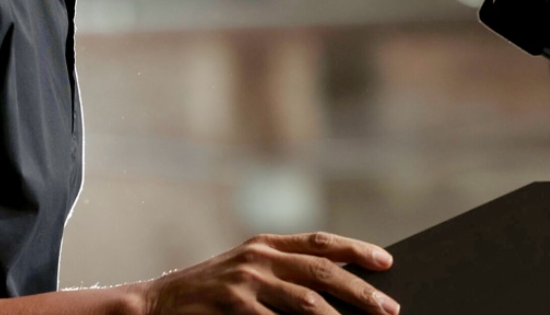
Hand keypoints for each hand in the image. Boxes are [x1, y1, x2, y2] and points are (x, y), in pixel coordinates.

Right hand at [137, 232, 397, 314]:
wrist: (160, 303)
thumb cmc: (210, 292)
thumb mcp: (246, 270)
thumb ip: (282, 271)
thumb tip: (333, 283)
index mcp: (265, 243)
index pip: (319, 241)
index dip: (355, 249)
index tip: (387, 261)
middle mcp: (258, 256)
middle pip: (323, 270)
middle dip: (361, 290)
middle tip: (390, 307)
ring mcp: (246, 279)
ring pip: (308, 299)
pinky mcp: (234, 303)